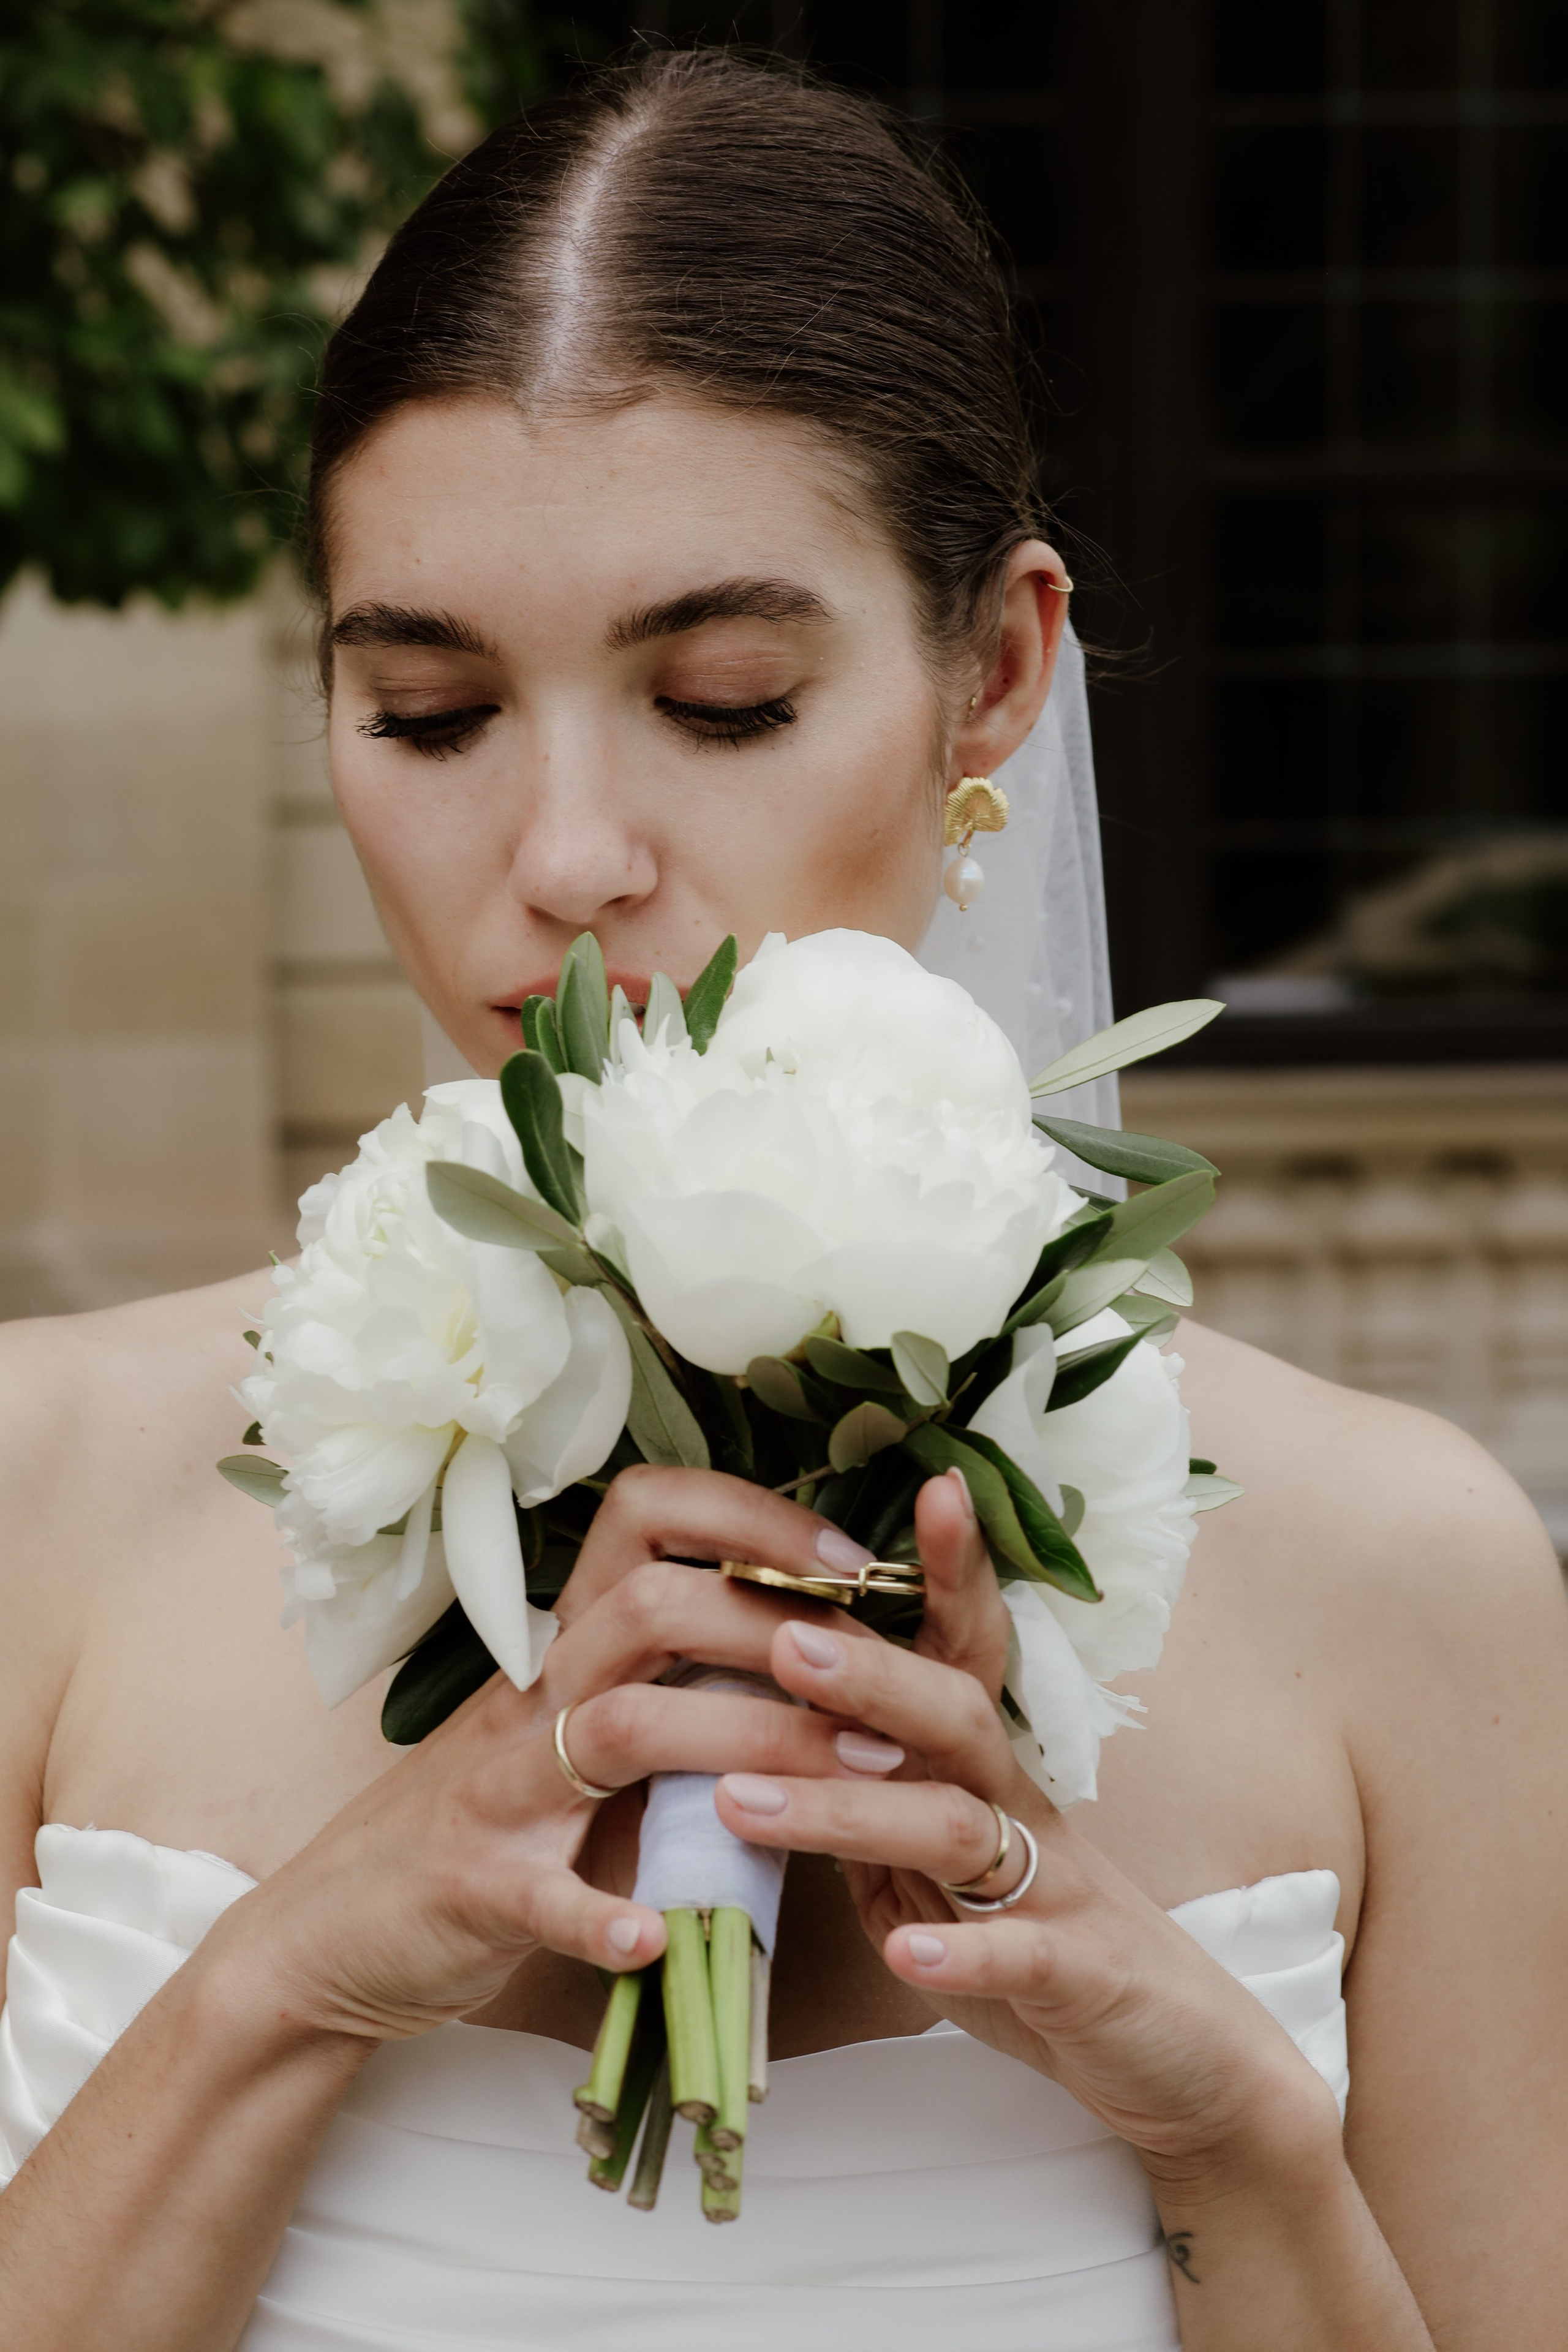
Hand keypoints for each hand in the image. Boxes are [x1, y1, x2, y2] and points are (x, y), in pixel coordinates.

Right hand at [200, 1468, 889, 2050]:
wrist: (338, 1928)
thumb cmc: (489, 1823)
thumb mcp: (578, 1737)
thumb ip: (676, 1690)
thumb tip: (820, 1651)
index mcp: (568, 1648)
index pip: (647, 1519)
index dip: (753, 1520)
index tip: (850, 1563)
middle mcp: (535, 1697)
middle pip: (652, 1606)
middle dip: (779, 1631)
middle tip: (881, 1687)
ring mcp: (500, 1791)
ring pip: (622, 1729)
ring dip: (746, 1745)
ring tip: (846, 1783)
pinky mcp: (475, 1890)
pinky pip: (545, 1896)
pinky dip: (605, 1916)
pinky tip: (664, 1937)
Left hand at [713, 1472, 1339, 2186]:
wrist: (1181, 2056)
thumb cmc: (1041, 1945)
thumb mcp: (937, 1867)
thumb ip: (865, 1807)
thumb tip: (759, 1743)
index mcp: (984, 1767)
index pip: (959, 1650)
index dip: (948, 1569)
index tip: (925, 1485)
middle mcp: (1022, 1804)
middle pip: (951, 1713)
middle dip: (868, 1672)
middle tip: (783, 1640)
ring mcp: (1059, 1885)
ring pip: (957, 1825)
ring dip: (849, 1813)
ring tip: (751, 1804)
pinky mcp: (1083, 1973)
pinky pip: (1023, 1955)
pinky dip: (964, 1954)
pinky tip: (906, 1960)